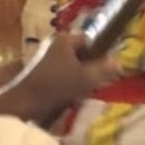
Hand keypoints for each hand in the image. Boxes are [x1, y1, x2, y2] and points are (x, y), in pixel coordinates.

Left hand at [0, 33, 120, 126]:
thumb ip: (105, 69)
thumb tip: (119, 63)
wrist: (25, 104)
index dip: (103, 53)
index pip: (91, 40)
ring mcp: (47, 60)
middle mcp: (55, 45)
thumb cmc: (57, 86)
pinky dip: (70, 86)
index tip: (110, 68)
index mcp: (65, 40)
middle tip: (101, 82)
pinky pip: (63, 77)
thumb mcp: (86, 78)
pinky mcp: (42, 75)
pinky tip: (74, 98)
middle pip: (82, 54)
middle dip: (92, 68)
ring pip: (73, 67)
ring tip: (88, 92)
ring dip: (82, 79)